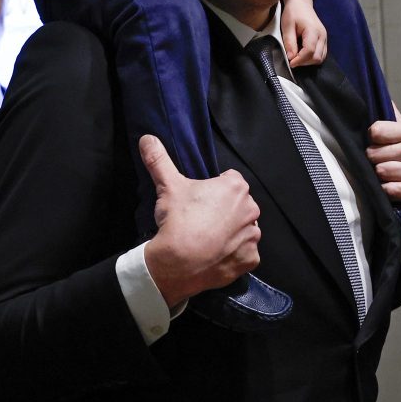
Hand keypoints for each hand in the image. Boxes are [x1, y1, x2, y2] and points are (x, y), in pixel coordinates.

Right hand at [138, 135, 261, 306]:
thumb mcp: (167, 185)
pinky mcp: (251, 259)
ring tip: (207, 239)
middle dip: (224, 210)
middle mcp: (251, 210)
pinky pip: (245, 253)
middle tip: (201, 220)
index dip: (213, 189)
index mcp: (236, 187)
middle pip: (238, 205)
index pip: (229, 180)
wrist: (178, 263)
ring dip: (231, 232)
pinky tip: (216, 255)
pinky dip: (234, 255)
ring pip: (243, 229)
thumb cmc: (178, 220)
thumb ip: (159, 159)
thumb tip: (147, 138)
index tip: (199, 201)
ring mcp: (253, 236)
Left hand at [281, 0, 326, 66]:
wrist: (301, 2)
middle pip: (317, 57)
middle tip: (292, 60)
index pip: (309, 51)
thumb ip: (289, 42)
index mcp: (313, 30)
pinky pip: (321, 54)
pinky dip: (312, 57)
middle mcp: (322, 35)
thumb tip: (290, 57)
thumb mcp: (287, 25)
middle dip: (304, 62)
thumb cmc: (293, 12)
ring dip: (308, 61)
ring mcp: (325, 38)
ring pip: (321, 58)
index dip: (300, 60)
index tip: (290, 62)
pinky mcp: (323, 40)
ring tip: (297, 57)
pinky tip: (302, 54)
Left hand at [366, 105, 400, 226]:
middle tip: (387, 164)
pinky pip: (390, 190)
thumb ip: (396, 120)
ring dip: (382, 178)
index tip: (380, 145)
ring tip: (392, 177)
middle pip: (373, 154)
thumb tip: (384, 97)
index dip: (373, 141)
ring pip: (380, 172)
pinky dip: (389, 192)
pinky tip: (397, 188)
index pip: (376, 130)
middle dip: (376, 162)